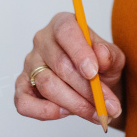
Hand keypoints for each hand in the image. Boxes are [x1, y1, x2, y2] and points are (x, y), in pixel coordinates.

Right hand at [15, 12, 125, 128]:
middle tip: (106, 105)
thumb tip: (101, 55)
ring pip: (47, 85)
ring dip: (75, 104)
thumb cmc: (100, 66)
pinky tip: (65, 112)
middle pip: (60, 64)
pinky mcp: (22, 86)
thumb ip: (109, 55)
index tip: (93, 73)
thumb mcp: (113, 58)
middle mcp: (42, 41)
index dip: (79, 52)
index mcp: (63, 24)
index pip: (66, 32)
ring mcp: (30, 63)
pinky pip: (24, 102)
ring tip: (97, 113)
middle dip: (86, 89)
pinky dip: (44, 112)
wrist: (94, 85)